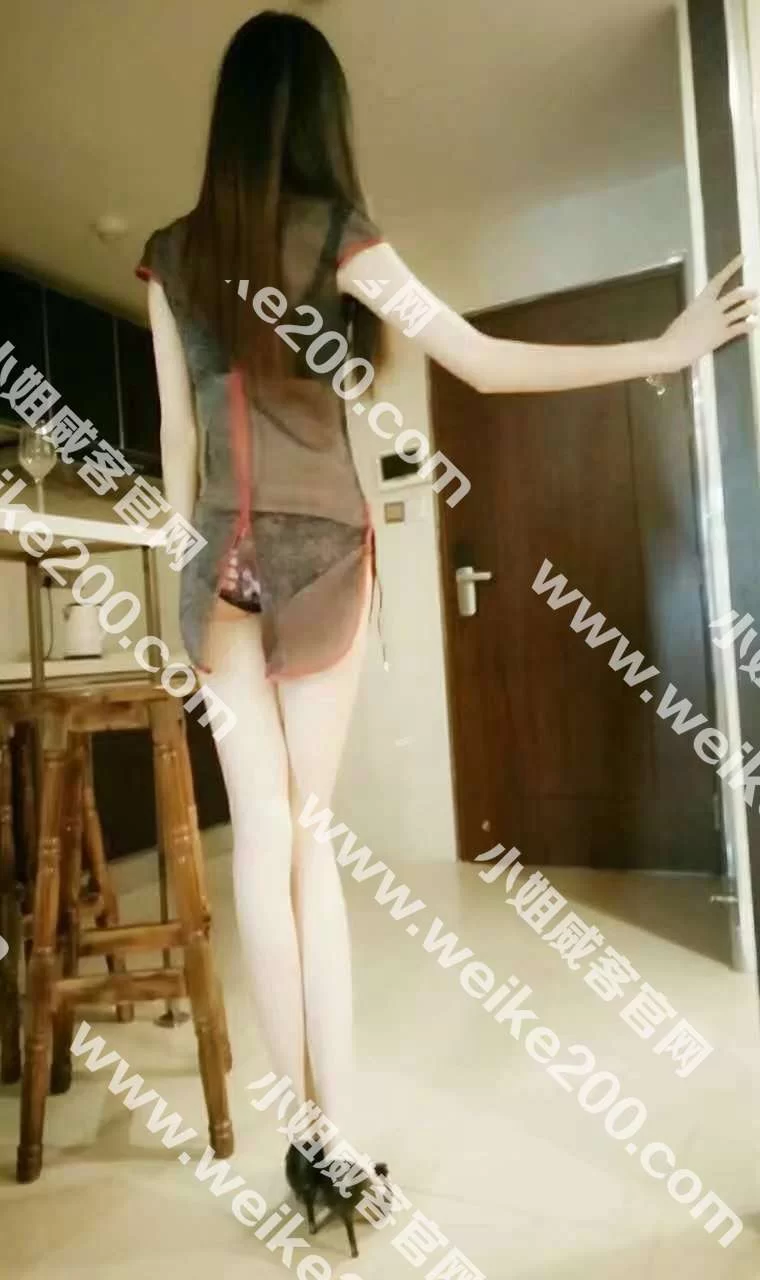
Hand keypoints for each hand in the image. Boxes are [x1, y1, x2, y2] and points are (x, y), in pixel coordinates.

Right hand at [659, 254, 757, 371]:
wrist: (673, 349)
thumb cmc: (674, 334)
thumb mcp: (687, 316)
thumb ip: (700, 312)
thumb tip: (706, 314)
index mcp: (701, 300)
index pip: (719, 279)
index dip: (732, 267)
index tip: (743, 257)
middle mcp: (713, 308)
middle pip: (736, 295)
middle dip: (748, 293)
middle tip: (755, 292)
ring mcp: (719, 321)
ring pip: (742, 310)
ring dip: (751, 309)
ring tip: (756, 310)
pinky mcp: (723, 335)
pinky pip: (741, 328)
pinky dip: (749, 326)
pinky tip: (753, 325)